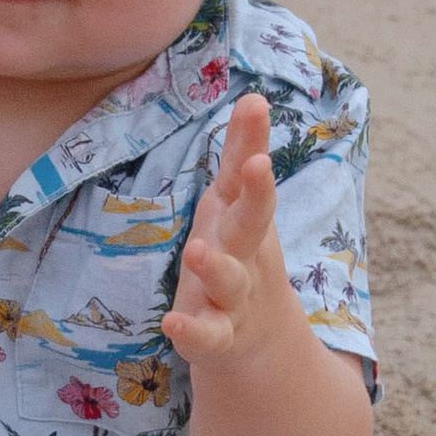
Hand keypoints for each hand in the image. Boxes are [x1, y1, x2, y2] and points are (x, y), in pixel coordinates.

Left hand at [166, 93, 286, 366]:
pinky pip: (206, 335)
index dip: (252, 142)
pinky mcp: (218, 337)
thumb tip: (252, 96)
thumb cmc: (242, 254)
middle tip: (257, 165)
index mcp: (245, 219)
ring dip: (216, 267)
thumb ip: (240, 154)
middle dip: (257, 194)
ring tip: (199, 251)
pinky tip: (172, 323)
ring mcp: (234, 298)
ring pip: (230, 282)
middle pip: (253, 224)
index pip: (251, 177)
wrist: (263, 339)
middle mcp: (246, 255)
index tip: (254, 104)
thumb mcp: (239, 205)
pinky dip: (191, 331)